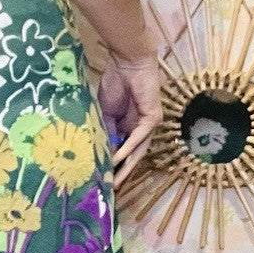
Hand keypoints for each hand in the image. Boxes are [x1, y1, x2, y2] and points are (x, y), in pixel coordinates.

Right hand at [97, 52, 162, 188]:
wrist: (126, 62)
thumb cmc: (115, 82)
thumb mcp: (104, 113)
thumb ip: (105, 131)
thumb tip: (101, 153)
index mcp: (129, 127)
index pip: (122, 152)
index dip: (113, 166)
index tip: (101, 180)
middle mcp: (141, 129)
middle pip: (132, 156)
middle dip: (122, 174)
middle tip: (110, 190)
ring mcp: (148, 124)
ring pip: (138, 151)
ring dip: (127, 167)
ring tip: (115, 182)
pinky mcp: (152, 118)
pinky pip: (139, 138)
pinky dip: (128, 148)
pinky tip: (117, 159)